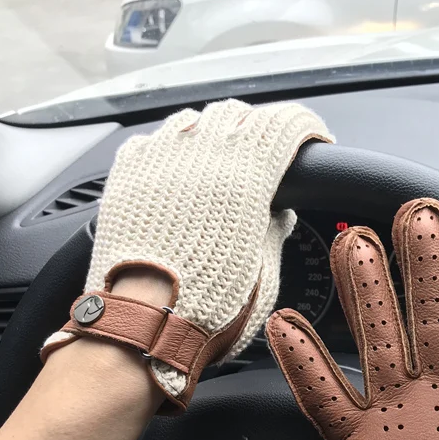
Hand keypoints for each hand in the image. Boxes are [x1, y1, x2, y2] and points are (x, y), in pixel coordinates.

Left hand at [43, 99, 331, 406]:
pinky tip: (176, 174)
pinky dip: (172, 151)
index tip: (312, 139)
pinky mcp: (126, 175)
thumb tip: (279, 214)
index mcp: (246, 177)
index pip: (285, 124)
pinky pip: (153, 141)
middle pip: (237, 114)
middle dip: (258, 129)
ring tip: (219, 161)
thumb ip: (273, 230)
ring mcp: (159, 160)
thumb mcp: (263, 274)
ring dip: (213, 134)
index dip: (305, 128)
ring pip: (193, 120)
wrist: (142, 325)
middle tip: (266, 154)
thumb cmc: (207, 309)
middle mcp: (202, 155)